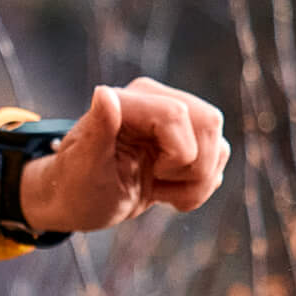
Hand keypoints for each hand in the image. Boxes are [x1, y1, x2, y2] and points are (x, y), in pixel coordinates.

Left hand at [16, 77, 228, 233]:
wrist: (82, 202)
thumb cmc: (76, 185)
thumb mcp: (84, 166)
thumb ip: (98, 129)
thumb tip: (104, 92)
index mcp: (127, 100)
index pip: (176, 114)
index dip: (176, 154)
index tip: (152, 175)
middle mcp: (155, 99)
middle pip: (209, 123)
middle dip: (194, 168)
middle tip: (158, 186)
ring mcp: (176, 119)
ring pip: (219, 144)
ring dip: (197, 182)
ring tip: (159, 190)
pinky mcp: (189, 138)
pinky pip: (219, 157)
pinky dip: (200, 186)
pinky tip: (168, 191)